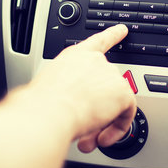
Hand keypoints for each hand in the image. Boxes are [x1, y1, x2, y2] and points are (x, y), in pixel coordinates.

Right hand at [29, 24, 136, 152]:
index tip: (122, 30)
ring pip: (114, 102)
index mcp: (75, 56)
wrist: (48, 111)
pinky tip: (104, 138)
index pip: (98, 42)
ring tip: (87, 138)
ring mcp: (110, 75)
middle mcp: (95, 61)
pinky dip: (118, 128)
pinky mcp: (122, 92)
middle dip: (95, 108)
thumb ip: (61, 91)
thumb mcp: (48, 88)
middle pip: (105, 84)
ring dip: (102, 123)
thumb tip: (60, 107)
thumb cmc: (41, 103)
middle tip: (83, 127)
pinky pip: (127, 113)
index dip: (113, 35)